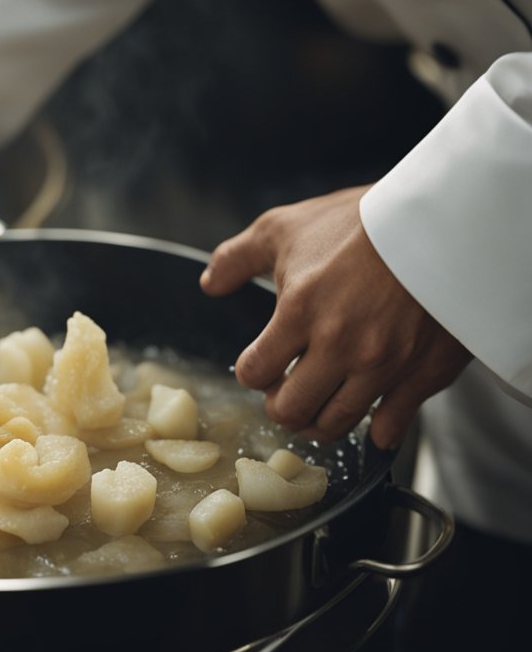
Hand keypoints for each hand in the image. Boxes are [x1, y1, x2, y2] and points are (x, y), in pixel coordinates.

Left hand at [199, 185, 471, 448]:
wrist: (442, 220)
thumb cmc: (359, 221)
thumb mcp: (284, 227)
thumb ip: (237, 258)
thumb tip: (210, 284)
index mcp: (300, 312)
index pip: (254, 373)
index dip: (252, 371)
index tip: (262, 363)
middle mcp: (340, 346)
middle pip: (290, 410)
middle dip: (280, 404)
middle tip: (287, 390)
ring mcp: (383, 364)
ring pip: (336, 424)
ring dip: (319, 419)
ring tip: (319, 403)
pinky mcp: (423, 373)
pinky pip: (391, 426)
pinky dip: (377, 430)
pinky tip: (371, 419)